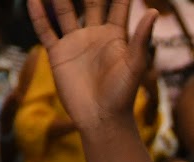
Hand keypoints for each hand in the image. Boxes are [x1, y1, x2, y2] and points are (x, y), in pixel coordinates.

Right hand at [27, 0, 157, 138]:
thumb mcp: (134, 64)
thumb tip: (154, 11)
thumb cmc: (122, 95)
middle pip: (89, 2)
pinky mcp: (58, 53)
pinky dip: (39, 15)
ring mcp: (75, 42)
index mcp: (116, 36)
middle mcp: (95, 35)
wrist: (101, 118)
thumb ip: (142, 38)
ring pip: (64, 11)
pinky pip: (46, 30)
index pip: (118, 6)